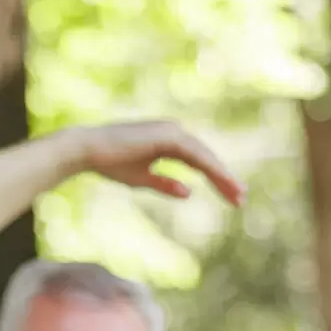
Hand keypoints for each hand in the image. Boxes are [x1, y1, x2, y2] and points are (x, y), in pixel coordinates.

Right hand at [62, 119, 244, 206]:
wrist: (88, 150)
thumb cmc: (110, 164)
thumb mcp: (142, 179)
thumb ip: (165, 184)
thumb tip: (189, 192)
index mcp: (168, 141)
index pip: (198, 162)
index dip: (215, 180)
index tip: (231, 197)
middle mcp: (174, 132)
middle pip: (206, 158)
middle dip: (224, 180)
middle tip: (241, 200)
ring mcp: (172, 131)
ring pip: (205, 157)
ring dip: (222, 176)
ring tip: (237, 195)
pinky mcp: (168, 135)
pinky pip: (195, 155)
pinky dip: (210, 169)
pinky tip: (222, 182)